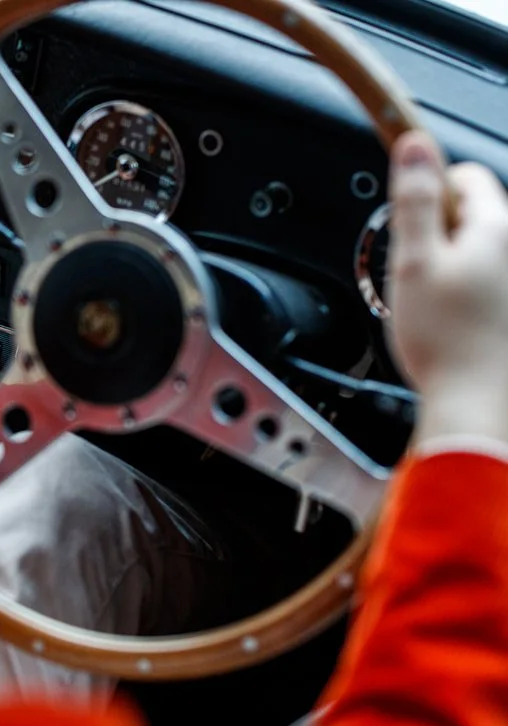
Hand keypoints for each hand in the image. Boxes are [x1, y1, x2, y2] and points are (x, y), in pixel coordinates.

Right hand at [386, 131, 507, 445]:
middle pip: (472, 216)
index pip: (465, 177)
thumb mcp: (413, 263)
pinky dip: (466, 296)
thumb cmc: (445, 341)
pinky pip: (486, 285)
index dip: (429, 191)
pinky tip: (452, 324)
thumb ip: (414, 200)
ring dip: (451, 268)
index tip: (407, 217)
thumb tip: (414, 145)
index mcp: (494, 228)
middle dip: (438, 235)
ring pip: (478, 253)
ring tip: (431, 305)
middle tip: (414, 272)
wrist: (475, 403)